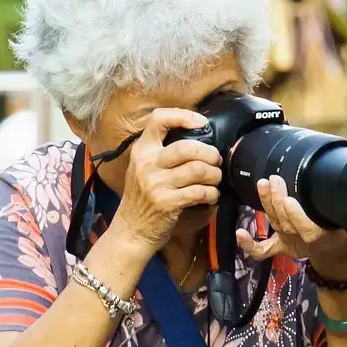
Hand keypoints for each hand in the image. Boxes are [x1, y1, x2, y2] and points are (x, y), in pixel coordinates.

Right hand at [115, 109, 222, 253]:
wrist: (131, 230)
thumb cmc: (142, 198)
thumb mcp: (142, 169)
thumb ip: (161, 153)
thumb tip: (196, 137)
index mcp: (141, 151)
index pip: (159, 119)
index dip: (184, 116)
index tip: (202, 123)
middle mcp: (147, 164)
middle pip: (187, 147)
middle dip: (210, 153)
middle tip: (215, 160)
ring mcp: (156, 184)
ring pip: (198, 169)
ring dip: (214, 175)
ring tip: (215, 179)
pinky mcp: (168, 202)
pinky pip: (200, 192)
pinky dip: (212, 193)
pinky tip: (211, 196)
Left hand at [237, 175, 346, 275]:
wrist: (340, 252)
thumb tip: (345, 182)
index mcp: (325, 238)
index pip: (308, 231)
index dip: (297, 217)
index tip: (290, 199)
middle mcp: (305, 243)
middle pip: (287, 224)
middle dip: (277, 201)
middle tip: (274, 180)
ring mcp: (291, 245)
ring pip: (276, 226)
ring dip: (267, 205)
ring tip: (263, 184)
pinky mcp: (281, 247)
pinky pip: (264, 250)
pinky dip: (250, 245)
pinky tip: (239, 233)